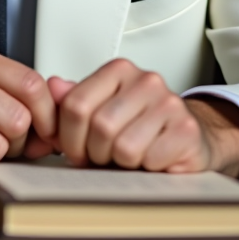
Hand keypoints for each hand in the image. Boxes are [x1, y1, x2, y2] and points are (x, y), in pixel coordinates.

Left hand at [49, 59, 238, 179]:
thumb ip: (72, 101)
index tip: (76, 149)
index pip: (75, 105)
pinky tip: (151, 159)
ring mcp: (169, 103)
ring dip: (121, 162)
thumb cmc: (138, 128)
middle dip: (95, 153)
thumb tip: (52, 86)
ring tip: (129, 156)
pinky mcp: (186, 130)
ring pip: (124, 146)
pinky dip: (145, 169)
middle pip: (99, 126)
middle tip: (104, 156)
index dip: (69, 137)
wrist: (186, 138)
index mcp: (119, 70)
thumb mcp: (100, 111)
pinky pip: (149, 159)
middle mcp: (146, 80)